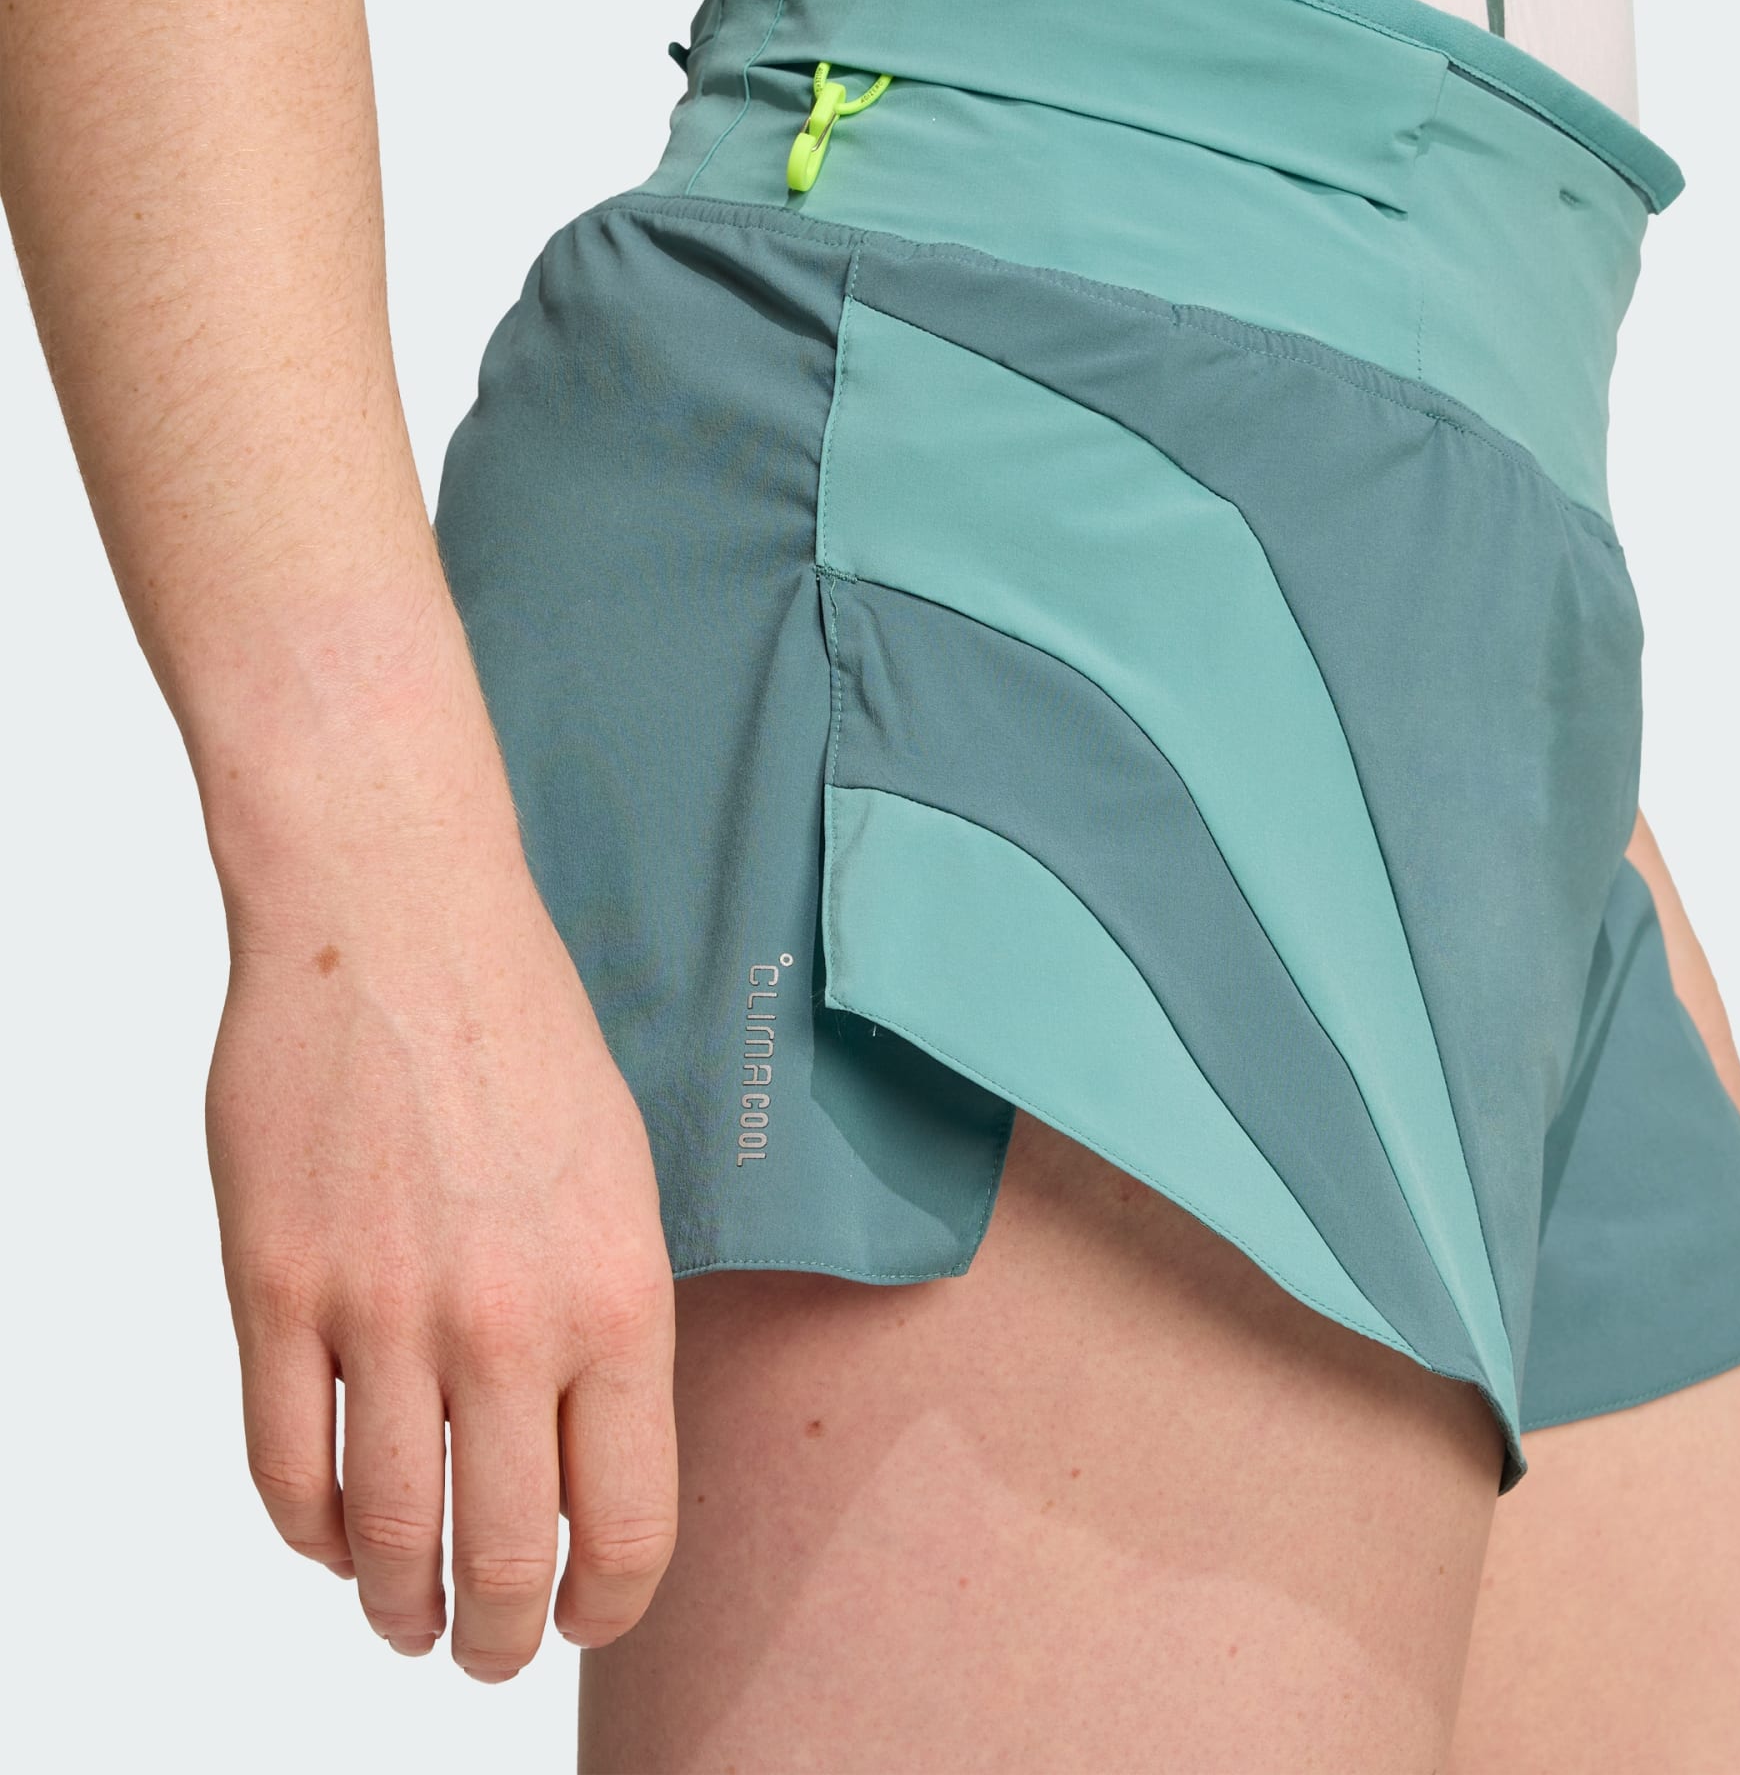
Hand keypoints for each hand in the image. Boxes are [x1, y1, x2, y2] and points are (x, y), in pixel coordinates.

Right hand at [206, 827, 676, 1680]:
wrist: (398, 924)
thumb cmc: (525, 1035)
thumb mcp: (625, 1177)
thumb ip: (611, 1322)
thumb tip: (591, 1450)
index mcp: (617, 1298)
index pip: (630, 1522)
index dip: (608, 1601)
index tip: (587, 1620)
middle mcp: (506, 1325)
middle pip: (502, 1557)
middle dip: (497, 1636)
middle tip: (488, 1651)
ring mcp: (381, 1312)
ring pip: (386, 1538)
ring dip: (398, 1608)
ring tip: (408, 1621)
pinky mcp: (274, 1288)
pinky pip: (284, 1465)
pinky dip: (310, 1531)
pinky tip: (333, 1536)